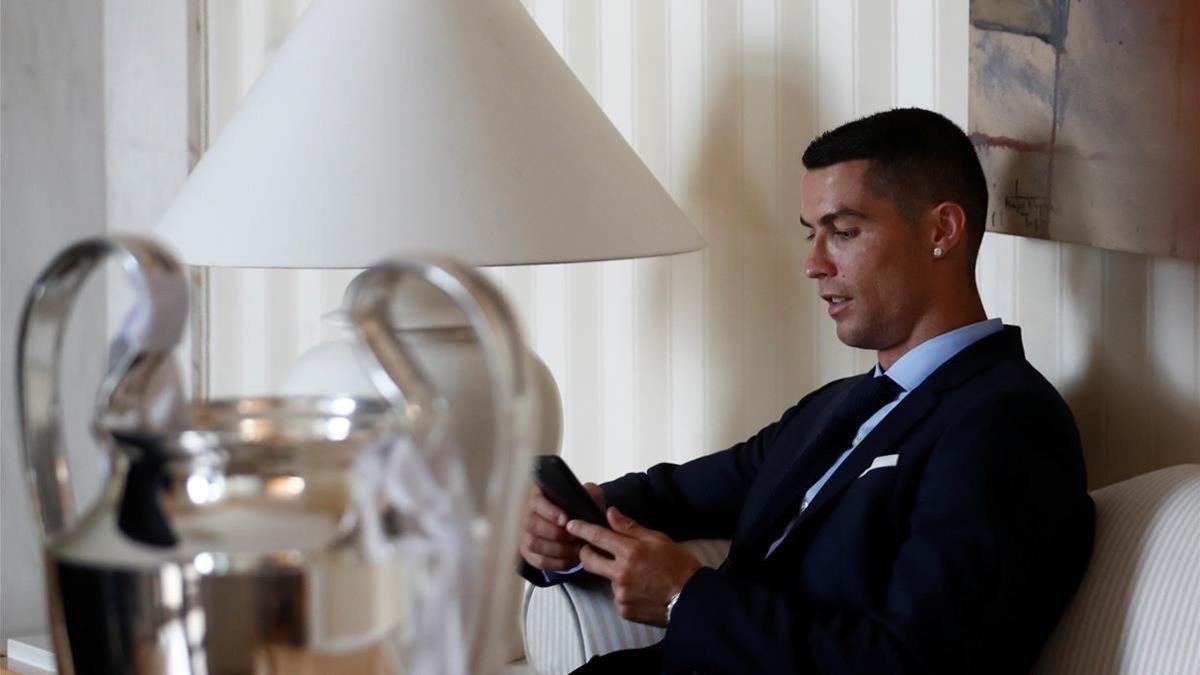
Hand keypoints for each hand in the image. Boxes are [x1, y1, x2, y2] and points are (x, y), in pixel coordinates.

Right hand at [520, 483, 605, 570]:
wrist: (577, 525)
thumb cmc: (580, 507)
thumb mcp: (587, 494)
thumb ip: (587, 493)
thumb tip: (584, 501)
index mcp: (538, 495)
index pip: (536, 502)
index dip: (550, 512)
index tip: (566, 521)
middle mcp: (526, 514)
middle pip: (533, 525)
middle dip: (557, 534)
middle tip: (575, 537)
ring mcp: (525, 534)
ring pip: (535, 544)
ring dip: (559, 549)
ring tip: (577, 548)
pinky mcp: (529, 553)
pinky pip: (539, 561)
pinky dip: (557, 562)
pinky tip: (572, 559)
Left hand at [567, 507, 701, 626]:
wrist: (692, 599)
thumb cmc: (679, 565)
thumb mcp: (657, 539)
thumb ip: (630, 527)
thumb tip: (611, 513)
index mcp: (630, 551)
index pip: (597, 536)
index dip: (581, 529)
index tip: (571, 525)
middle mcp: (621, 573)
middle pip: (588, 560)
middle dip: (586, 553)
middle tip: (592, 550)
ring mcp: (620, 593)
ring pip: (607, 579)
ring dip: (615, 576)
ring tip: (639, 577)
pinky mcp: (623, 609)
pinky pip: (617, 597)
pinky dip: (625, 593)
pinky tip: (642, 591)